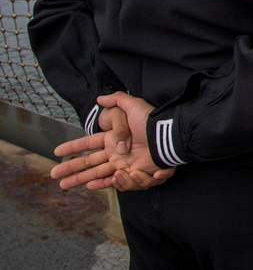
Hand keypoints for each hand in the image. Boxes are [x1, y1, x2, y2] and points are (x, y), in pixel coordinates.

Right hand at [51, 93, 174, 190]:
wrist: (166, 136)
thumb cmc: (150, 121)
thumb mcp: (132, 105)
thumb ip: (117, 100)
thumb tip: (100, 98)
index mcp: (112, 138)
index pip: (88, 144)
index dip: (73, 148)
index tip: (57, 151)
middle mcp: (115, 153)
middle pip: (89, 164)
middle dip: (71, 170)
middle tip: (55, 176)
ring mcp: (124, 164)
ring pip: (98, 175)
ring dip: (81, 180)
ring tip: (65, 185)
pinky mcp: (134, 174)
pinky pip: (117, 182)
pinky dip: (104, 184)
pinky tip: (92, 186)